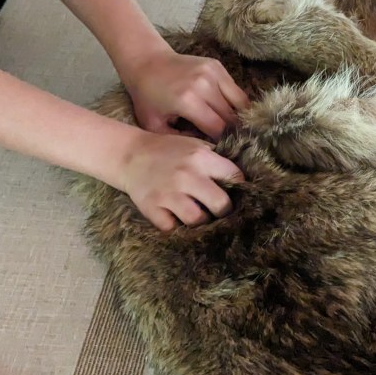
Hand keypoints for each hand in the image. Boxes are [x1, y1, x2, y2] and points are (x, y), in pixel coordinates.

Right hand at [119, 130, 243, 230]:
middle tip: (219, 210)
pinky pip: (173, 228)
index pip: (235, 177)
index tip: (239, 193)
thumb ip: (217, 160)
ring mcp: (168, 194)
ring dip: (201, 221)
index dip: (240, 188)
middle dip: (223, 210)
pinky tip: (178, 217)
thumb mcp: (195, 146)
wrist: (130, 155)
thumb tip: (244, 178)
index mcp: (201, 158)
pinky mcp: (152, 208)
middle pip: (221, 205)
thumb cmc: (169, 151)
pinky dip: (177, 226)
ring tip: (199, 215)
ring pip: (198, 220)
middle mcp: (186, 175)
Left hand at [122, 48, 250, 140]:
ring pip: (240, 102)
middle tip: (230, 142)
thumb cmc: (147, 98)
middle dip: (233, 131)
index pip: (218, 128)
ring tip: (233, 128)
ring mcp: (213, 72)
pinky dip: (235, 103)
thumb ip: (179, 140)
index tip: (221, 150)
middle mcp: (204, 84)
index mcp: (187, 100)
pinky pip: (236, 90)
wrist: (147, 63)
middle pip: (232, 116)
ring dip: (238, 117)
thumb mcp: (154, 126)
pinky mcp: (217, 66)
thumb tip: (206, 147)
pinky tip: (227, 112)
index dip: (222, 142)